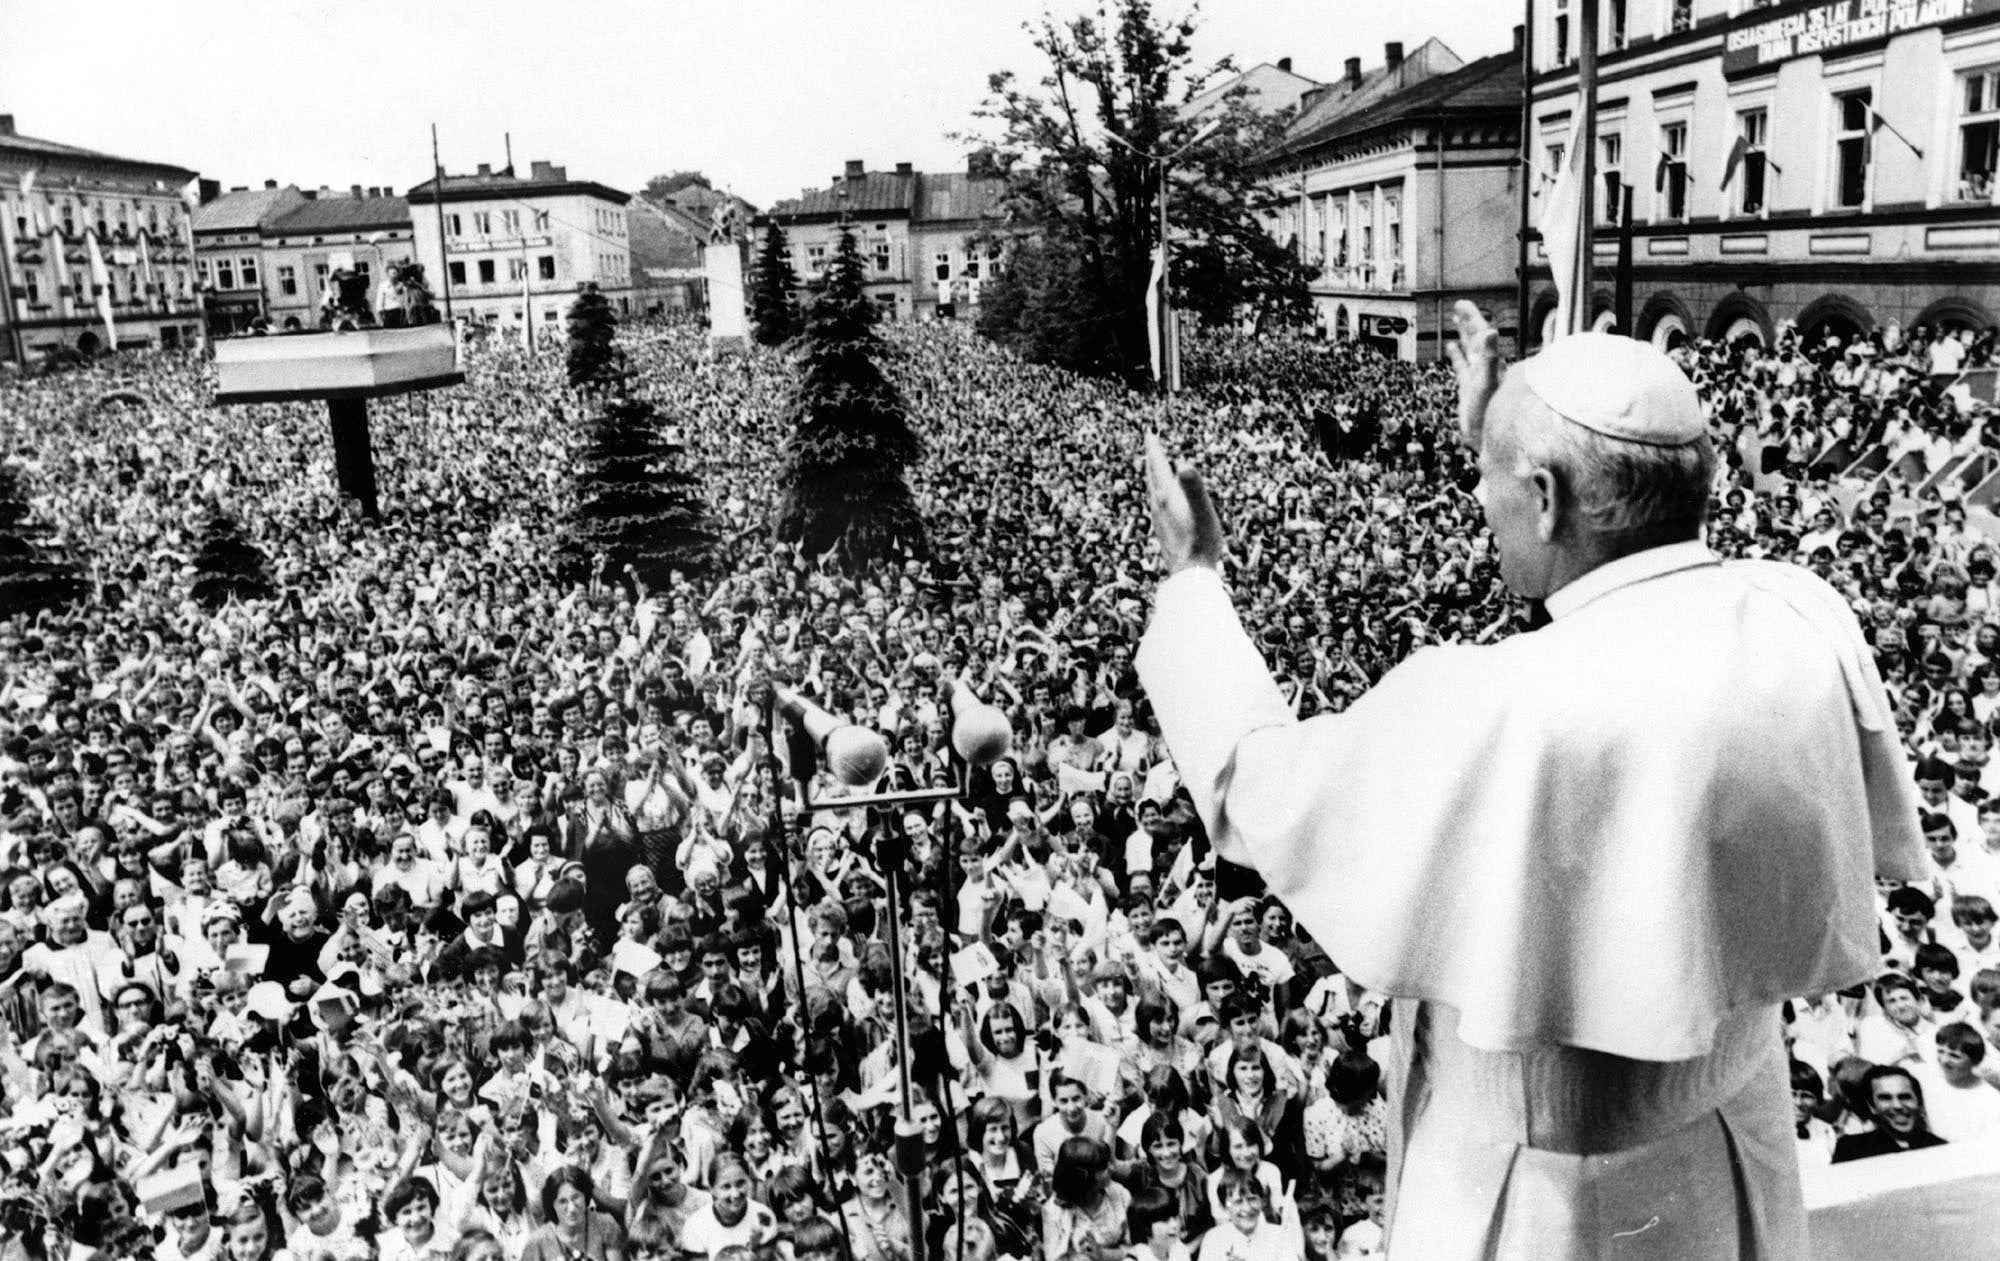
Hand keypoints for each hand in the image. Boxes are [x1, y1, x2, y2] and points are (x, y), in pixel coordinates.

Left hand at [1143, 434, 1223, 574]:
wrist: (1189, 576)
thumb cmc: (1200, 544)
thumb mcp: (1203, 512)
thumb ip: (1194, 487)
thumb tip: (1183, 465)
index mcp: (1167, 496)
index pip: (1157, 465)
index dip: (1154, 447)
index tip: (1148, 431)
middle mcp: (1158, 505)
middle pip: (1152, 475)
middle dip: (1151, 457)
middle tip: (1150, 442)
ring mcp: (1158, 519)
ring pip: (1152, 491)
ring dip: (1153, 475)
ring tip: (1155, 468)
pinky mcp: (1163, 531)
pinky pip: (1157, 505)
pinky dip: (1158, 493)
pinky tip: (1163, 501)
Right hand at [1446, 300, 1501, 451]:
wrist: (1489, 439)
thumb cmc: (1491, 414)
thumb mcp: (1487, 384)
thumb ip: (1490, 358)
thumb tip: (1491, 332)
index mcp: (1488, 362)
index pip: (1480, 334)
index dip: (1472, 318)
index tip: (1462, 304)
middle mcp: (1484, 367)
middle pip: (1475, 337)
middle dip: (1468, 320)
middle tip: (1458, 305)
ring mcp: (1476, 376)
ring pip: (1469, 349)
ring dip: (1463, 334)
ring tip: (1456, 319)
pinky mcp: (1468, 388)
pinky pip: (1461, 366)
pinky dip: (1456, 355)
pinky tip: (1451, 347)